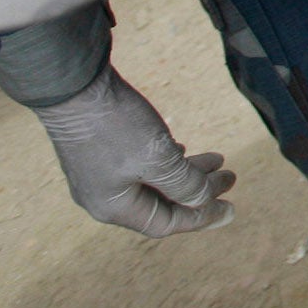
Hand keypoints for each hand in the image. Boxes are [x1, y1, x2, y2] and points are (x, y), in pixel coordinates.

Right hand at [32, 66, 235, 237]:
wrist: (73, 84)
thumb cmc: (116, 125)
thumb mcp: (158, 158)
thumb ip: (185, 184)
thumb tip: (203, 201)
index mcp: (114, 207)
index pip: (166, 223)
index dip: (202, 217)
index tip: (233, 208)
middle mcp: (102, 197)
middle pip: (160, 204)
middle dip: (198, 192)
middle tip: (231, 178)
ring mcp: (98, 174)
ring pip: (152, 182)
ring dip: (185, 173)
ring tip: (217, 159)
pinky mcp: (99, 151)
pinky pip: (140, 167)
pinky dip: (165, 161)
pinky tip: (180, 148)